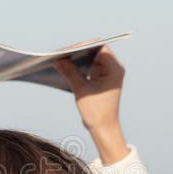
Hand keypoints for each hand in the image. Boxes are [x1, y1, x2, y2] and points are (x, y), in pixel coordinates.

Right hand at [54, 46, 129, 163]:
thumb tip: (58, 60)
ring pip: (89, 58)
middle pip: (93, 51)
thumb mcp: (81, 90)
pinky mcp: (100, 77)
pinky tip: (65, 68)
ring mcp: (106, 72)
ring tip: (60, 60)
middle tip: (61, 54)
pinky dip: (77, 66)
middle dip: (77, 52)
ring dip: (76, 59)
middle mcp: (113, 68)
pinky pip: (87, 66)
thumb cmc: (97, 112)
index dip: (83, 46)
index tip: (69, 49)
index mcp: (114, 68)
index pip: (99, 48)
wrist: (103, 128)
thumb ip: (70, 73)